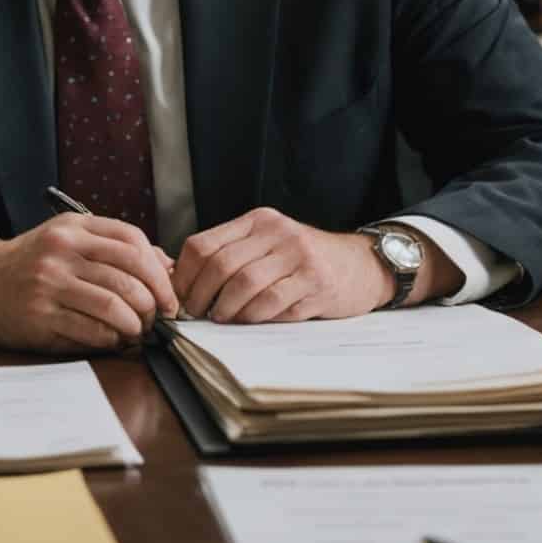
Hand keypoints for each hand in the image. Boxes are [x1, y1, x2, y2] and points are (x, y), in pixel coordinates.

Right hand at [0, 215, 177, 352]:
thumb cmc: (34, 263)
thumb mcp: (71, 240)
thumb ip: (116, 248)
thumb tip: (166, 267)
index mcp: (74, 228)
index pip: (132, 243)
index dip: (159, 272)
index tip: (169, 294)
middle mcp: (61, 252)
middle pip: (128, 277)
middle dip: (152, 303)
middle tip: (157, 317)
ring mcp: (49, 284)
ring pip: (113, 306)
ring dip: (135, 324)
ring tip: (138, 330)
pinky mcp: (40, 316)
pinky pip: (90, 331)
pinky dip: (111, 339)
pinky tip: (114, 339)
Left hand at [173, 207, 393, 323]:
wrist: (361, 265)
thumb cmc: (305, 261)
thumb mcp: (269, 246)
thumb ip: (232, 256)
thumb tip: (182, 282)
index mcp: (258, 221)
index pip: (203, 244)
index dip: (185, 276)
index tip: (181, 297)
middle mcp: (277, 232)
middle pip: (221, 265)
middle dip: (201, 296)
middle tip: (197, 313)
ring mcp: (299, 255)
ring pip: (245, 284)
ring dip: (226, 309)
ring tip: (222, 318)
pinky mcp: (316, 281)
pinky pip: (273, 302)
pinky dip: (254, 316)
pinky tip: (250, 320)